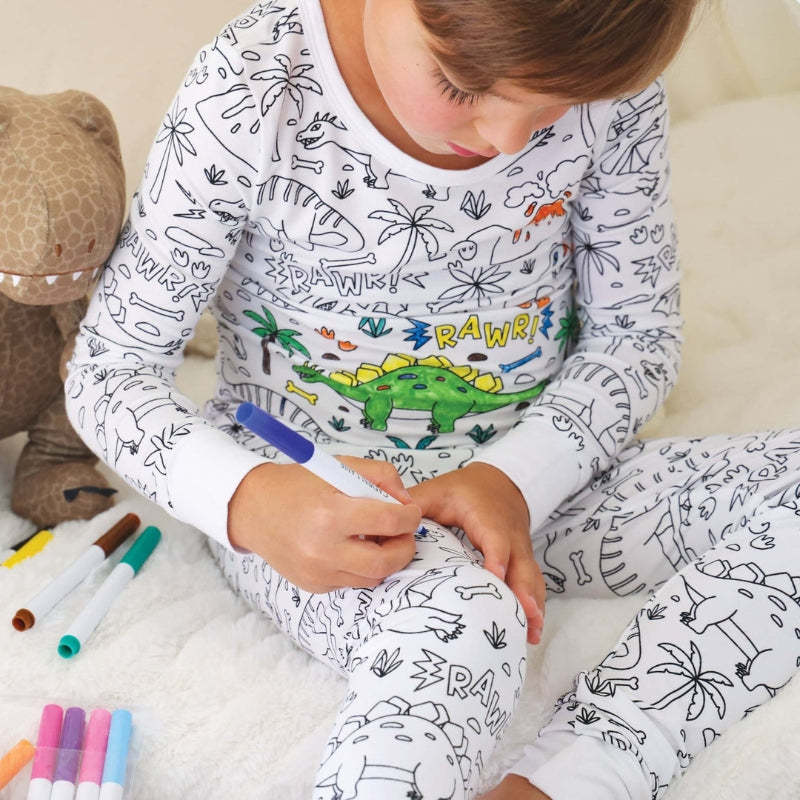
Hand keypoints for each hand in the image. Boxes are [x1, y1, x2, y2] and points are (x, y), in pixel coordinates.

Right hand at [227, 457, 421, 593]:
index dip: (409, 517)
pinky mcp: (313, 585)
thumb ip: (381, 477)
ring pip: (372, 577)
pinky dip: (361, 567)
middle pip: (385, 561)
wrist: (254, 509)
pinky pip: (352, 582)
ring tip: (378, 539)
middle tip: (404, 533)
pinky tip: (352, 547)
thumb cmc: (299, 484)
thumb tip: (406, 502)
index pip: (389, 521)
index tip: (410, 512)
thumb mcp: (340, 467)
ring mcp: (317, 572)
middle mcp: (323, 548)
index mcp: (330, 513)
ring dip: (385, 559)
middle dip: (405, 547)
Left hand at [408, 462, 544, 643]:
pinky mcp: (523, 561)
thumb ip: (413, 504)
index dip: (497, 558)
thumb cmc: (465, 490)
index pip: (495, 538)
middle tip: (524, 617)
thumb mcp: (437, 491)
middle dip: (523, 591)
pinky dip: (535, 606)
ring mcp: (520, 549)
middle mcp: (510, 535)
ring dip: (533, 604)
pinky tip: (533, 630)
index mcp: (487, 517)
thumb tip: (386, 523)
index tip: (496, 577)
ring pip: (531, 577)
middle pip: (521, 564)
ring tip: (531, 634)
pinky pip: (533, 583)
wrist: (500, 483)